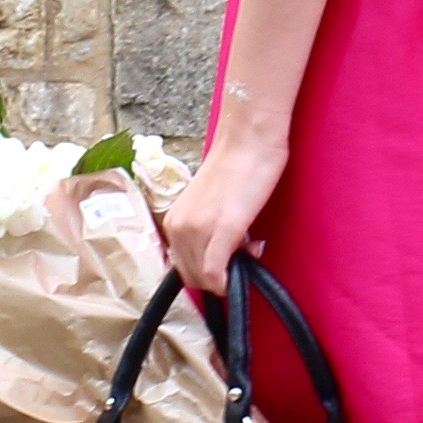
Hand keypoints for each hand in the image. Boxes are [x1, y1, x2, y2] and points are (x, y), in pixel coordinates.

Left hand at [158, 106, 285, 296]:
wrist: (248, 141)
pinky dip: (227, 281)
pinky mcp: (223, 229)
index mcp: (173, 221)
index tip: (229, 255)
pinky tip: (246, 263)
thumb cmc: (236, 167)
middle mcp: (178, 227)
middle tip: (242, 252)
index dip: (208, 270)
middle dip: (218, 275)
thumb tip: (222, 254)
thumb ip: (207, 230)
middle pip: (192, 277)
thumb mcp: (210, 206)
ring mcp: (198, 230)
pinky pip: (215, 274)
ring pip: (204, 279)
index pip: (183, 267)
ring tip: (248, 245)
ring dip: (228, 273)